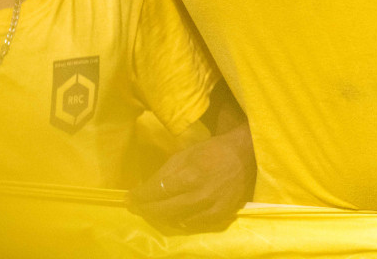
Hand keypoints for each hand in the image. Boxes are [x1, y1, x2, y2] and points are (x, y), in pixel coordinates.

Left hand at [128, 123, 254, 234]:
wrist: (246, 155)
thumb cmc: (212, 151)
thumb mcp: (187, 154)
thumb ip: (166, 172)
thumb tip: (145, 190)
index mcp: (192, 174)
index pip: (158, 191)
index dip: (141, 196)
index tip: (130, 197)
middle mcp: (202, 194)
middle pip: (165, 209)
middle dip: (145, 209)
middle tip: (135, 208)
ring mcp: (213, 206)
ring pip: (178, 220)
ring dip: (161, 218)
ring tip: (152, 212)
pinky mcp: (223, 214)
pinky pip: (196, 225)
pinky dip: (182, 223)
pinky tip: (175, 218)